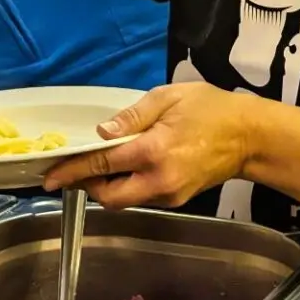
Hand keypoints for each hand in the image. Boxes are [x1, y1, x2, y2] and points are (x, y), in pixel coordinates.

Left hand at [43, 83, 252, 208]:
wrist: (249, 137)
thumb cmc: (210, 109)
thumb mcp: (167, 98)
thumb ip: (131, 116)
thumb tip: (101, 132)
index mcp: (153, 151)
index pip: (102, 164)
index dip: (72, 170)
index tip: (49, 176)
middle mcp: (159, 180)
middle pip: (109, 196)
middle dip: (87, 184)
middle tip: (75, 167)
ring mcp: (169, 194)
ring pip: (125, 201)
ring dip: (107, 186)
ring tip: (98, 165)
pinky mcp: (177, 200)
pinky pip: (141, 198)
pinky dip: (126, 186)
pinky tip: (125, 169)